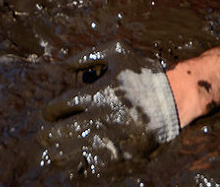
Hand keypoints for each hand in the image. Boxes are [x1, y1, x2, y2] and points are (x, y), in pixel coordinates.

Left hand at [40, 42, 178, 171]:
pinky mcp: (122, 157)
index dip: (50, 111)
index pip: (61, 106)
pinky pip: (94, 166)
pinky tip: (73, 166)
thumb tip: (64, 65)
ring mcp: (111, 140)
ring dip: (59, 153)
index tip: (48, 114)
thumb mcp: (118, 52)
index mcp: (97, 94)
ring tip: (51, 154)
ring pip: (73, 152)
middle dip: (48, 135)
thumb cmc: (145, 73)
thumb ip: (89, 54)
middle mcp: (100, 119)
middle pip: (61, 132)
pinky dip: (80, 167)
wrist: (176, 100)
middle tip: (43, 137)